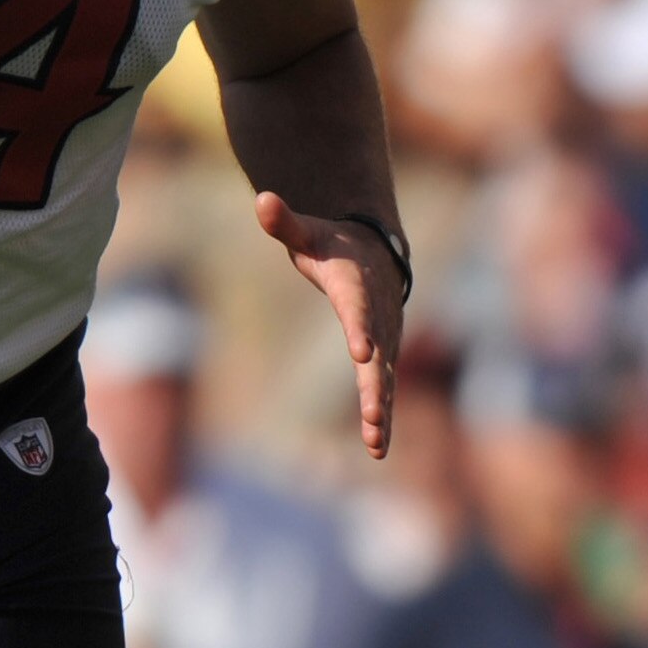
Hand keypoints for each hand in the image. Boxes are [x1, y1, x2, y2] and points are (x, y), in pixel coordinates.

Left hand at [252, 189, 400, 457]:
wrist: (378, 254)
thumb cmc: (335, 246)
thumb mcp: (309, 234)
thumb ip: (285, 223)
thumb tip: (262, 200)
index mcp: (357, 290)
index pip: (358, 311)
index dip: (360, 330)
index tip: (362, 354)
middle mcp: (377, 320)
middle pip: (378, 358)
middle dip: (375, 388)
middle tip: (372, 415)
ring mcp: (385, 342)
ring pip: (384, 381)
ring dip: (380, 412)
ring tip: (376, 443)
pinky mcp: (385, 359)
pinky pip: (384, 390)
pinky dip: (382, 417)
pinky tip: (377, 448)